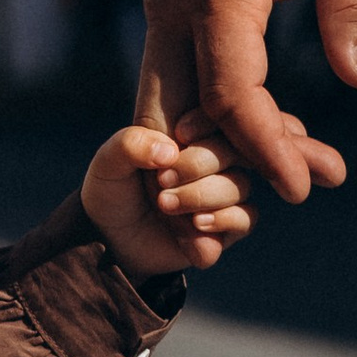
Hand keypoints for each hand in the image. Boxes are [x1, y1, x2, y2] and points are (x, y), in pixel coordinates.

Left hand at [82, 121, 258, 279]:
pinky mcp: (228, 226)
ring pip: (239, 186)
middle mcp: (216, 160)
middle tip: (161, 181)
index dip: (204, 126)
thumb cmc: (114, 191)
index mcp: (194, 134)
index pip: (220, 118)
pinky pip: (246, 218)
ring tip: (166, 205)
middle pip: (234, 153)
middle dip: (197, 166)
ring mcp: (225, 192)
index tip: (179, 134)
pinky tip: (196, 223)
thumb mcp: (110, 163)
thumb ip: (130, 145)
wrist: (110, 238)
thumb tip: (170, 150)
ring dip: (202, 195)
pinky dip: (224, 220)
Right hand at [138, 0, 356, 201]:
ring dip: (216, 143)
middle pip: (179, 114)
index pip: (230, 91)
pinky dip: (208, 110)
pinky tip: (260, 123)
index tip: (299, 186)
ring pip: (166, 101)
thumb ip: (356, 1)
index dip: (263, 146)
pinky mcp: (163, 2)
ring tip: (288, 159)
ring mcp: (159, 2)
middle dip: (229, 163)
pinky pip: (173, 74)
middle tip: (297, 184)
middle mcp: (172, 1)